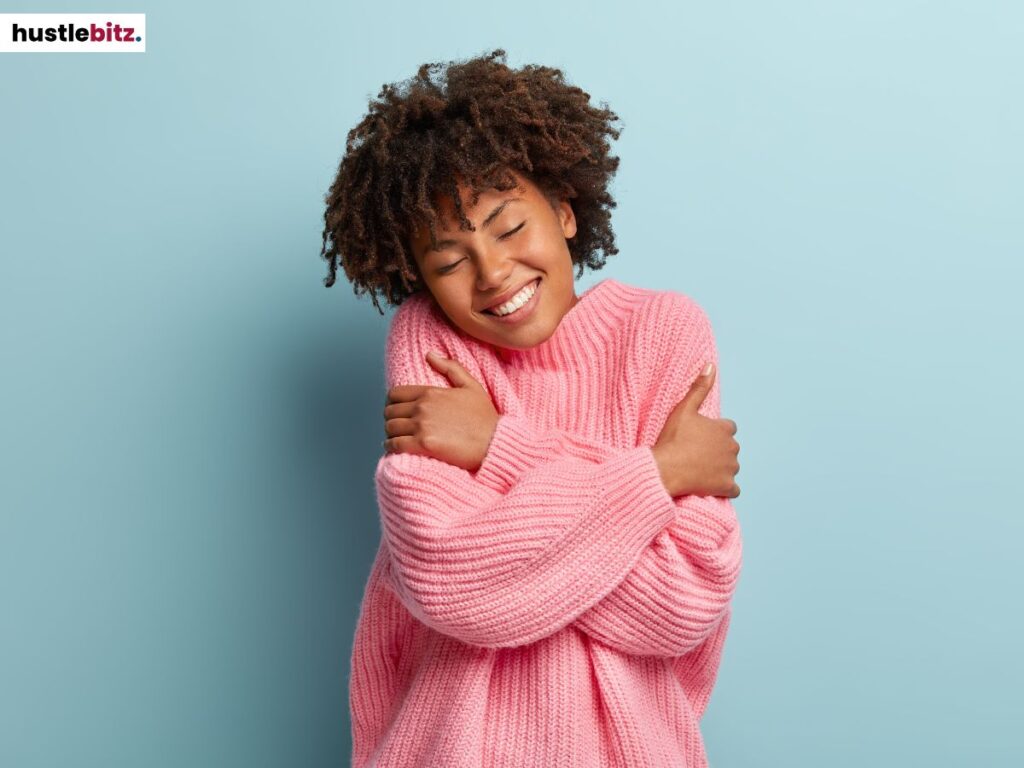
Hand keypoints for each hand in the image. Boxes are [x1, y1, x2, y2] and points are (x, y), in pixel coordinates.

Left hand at [383, 351, 499, 471]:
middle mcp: (423, 407)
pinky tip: (397, 449)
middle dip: (392, 419)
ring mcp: (422, 426)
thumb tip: (429, 355)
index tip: (398, 412)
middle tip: (399, 427)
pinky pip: (394, 444)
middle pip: (390, 412)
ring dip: (392, 434)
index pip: (395, 394)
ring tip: (399, 438)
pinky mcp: (422, 445)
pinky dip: (391, 447)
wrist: (495, 443)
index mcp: (431, 392)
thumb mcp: (471, 386)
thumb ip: (450, 368)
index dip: (392, 403)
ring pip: (390, 428)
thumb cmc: (485, 418)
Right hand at [651, 363, 740, 497]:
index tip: (700, 438)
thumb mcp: (684, 409)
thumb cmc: (672, 439)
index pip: (728, 429)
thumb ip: (699, 388)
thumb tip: (711, 365)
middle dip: (718, 451)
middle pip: (730, 449)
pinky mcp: (727, 486)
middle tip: (696, 455)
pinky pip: (733, 489)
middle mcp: (732, 448)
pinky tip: (711, 486)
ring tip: (699, 470)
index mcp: (724, 429)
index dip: (714, 433)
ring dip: (721, 469)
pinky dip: (725, 488)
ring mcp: (731, 469)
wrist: (666, 469)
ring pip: (731, 468)